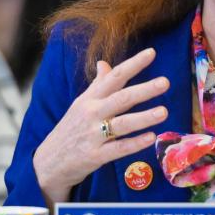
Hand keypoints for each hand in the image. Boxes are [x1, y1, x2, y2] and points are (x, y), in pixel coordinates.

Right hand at [33, 47, 169, 204]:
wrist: (49, 162)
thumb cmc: (71, 129)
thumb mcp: (80, 104)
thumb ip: (97, 85)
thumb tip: (105, 63)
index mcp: (90, 98)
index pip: (114, 77)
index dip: (133, 64)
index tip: (151, 53)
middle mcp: (91, 113)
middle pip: (121, 98)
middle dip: (143, 90)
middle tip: (165, 82)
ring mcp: (93, 135)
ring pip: (122, 124)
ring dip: (143, 117)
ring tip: (164, 112)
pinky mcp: (95, 156)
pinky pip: (118, 148)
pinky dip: (135, 143)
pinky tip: (151, 137)